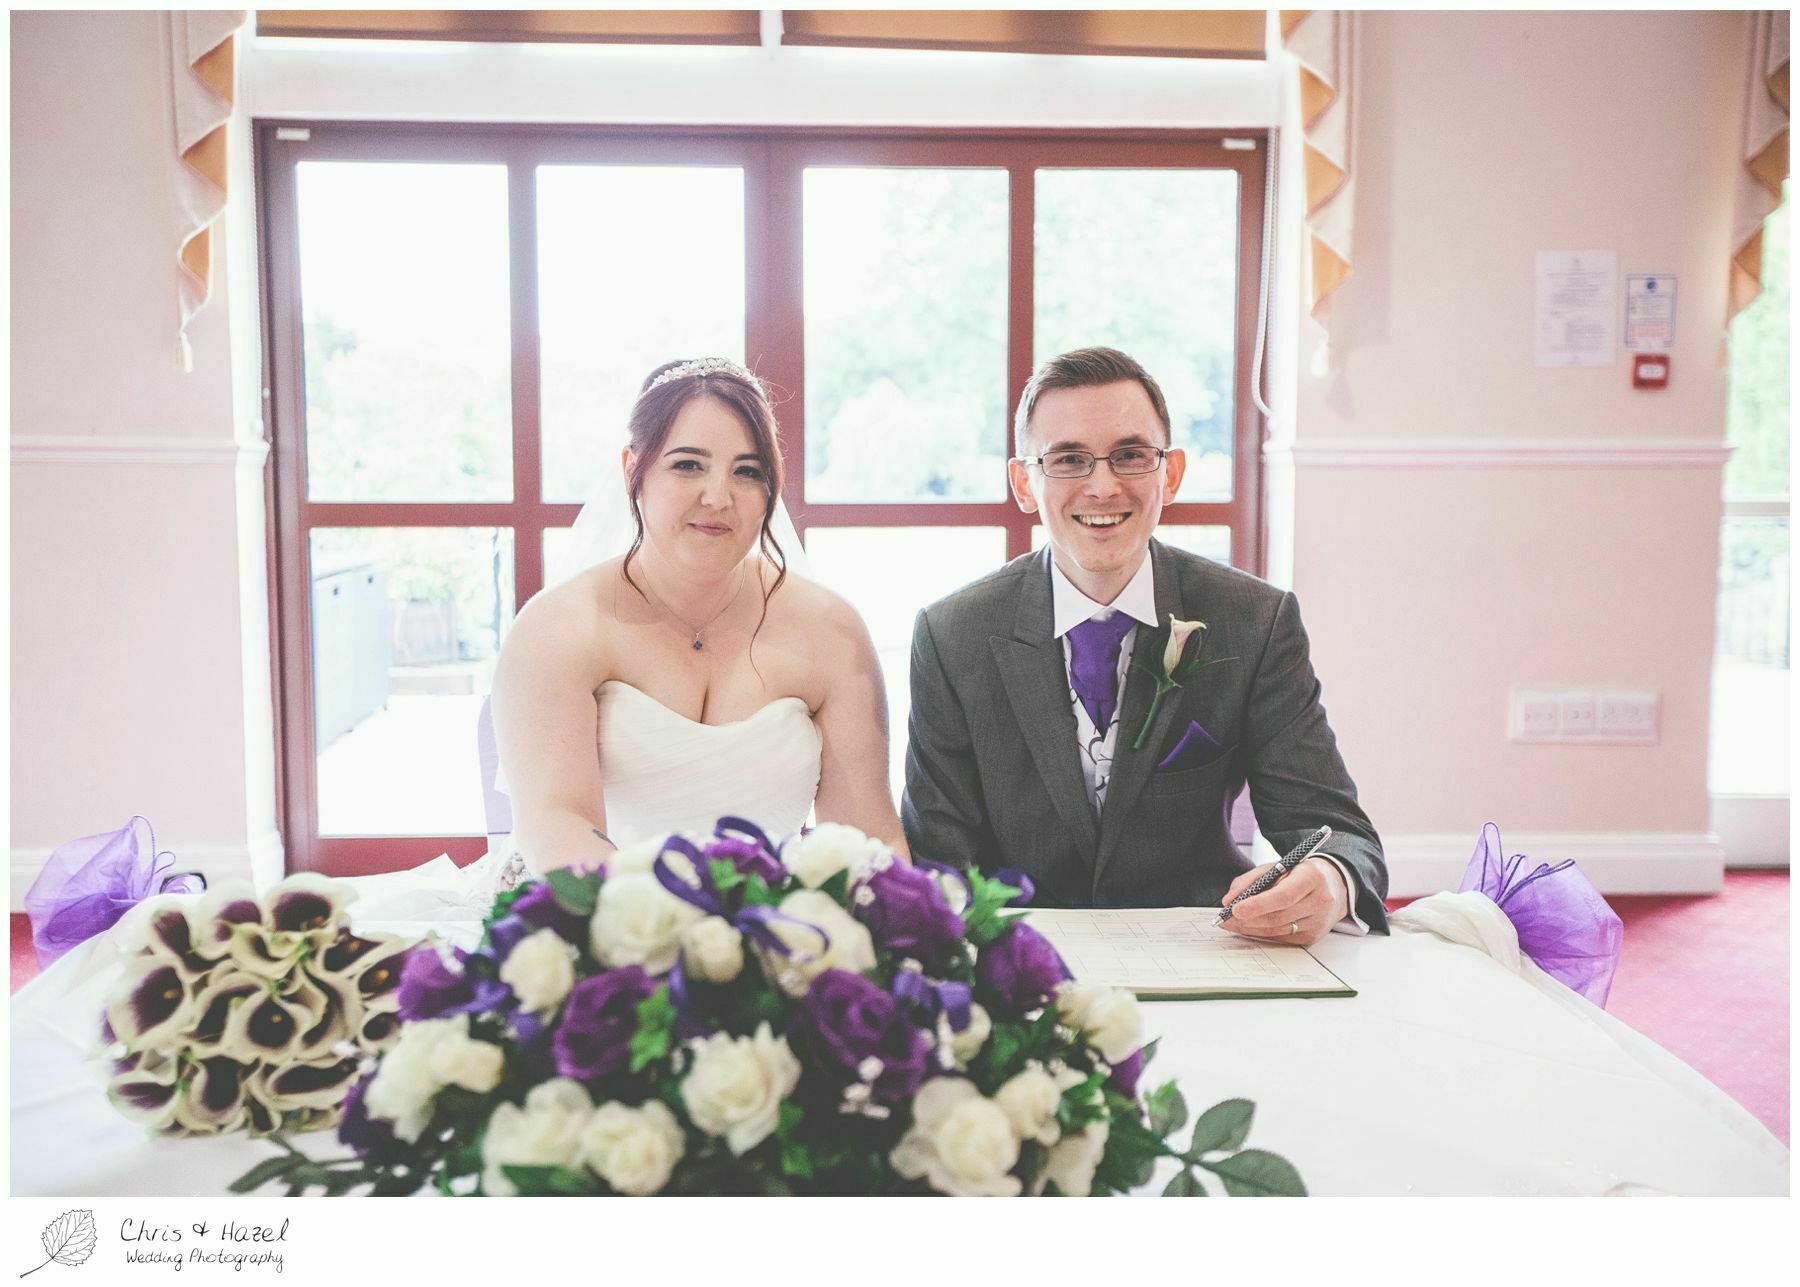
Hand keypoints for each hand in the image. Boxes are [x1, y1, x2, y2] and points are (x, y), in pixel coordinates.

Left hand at [1219, 856, 1348, 946]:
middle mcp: (1320, 901)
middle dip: (1248, 919)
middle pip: (1278, 917)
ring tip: (1231, 923)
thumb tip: (1228, 900)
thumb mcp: (1277, 867)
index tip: (1235, 909)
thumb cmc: (1299, 874)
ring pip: (1277, 931)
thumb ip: (1251, 881)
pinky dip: (1262, 934)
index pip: (1284, 895)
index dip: (1258, 904)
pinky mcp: (1313, 937)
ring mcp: (1319, 922)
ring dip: (1251, 929)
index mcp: (1312, 878)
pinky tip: (1249, 927)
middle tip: (1225, 918)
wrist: (1333, 886)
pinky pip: (1282, 938)